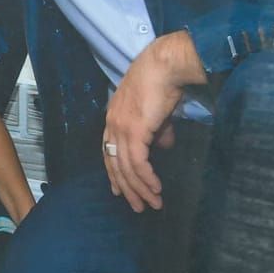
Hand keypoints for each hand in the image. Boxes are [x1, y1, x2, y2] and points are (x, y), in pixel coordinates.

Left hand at [103, 32, 198, 211]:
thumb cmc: (162, 83)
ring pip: (126, 168)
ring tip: (152, 204)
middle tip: (138, 206)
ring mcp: (121, 128)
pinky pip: (138, 162)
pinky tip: (155, 188)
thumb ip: (158, 130)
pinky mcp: (135, 131)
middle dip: (126, 188)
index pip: (109, 152)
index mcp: (113, 119)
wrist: (164, 66)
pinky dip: (146, 178)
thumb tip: (165, 145)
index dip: (114, 172)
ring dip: (140, 188)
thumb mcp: (157, 112)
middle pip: (115, 164)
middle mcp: (112, 125)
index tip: (119, 190)